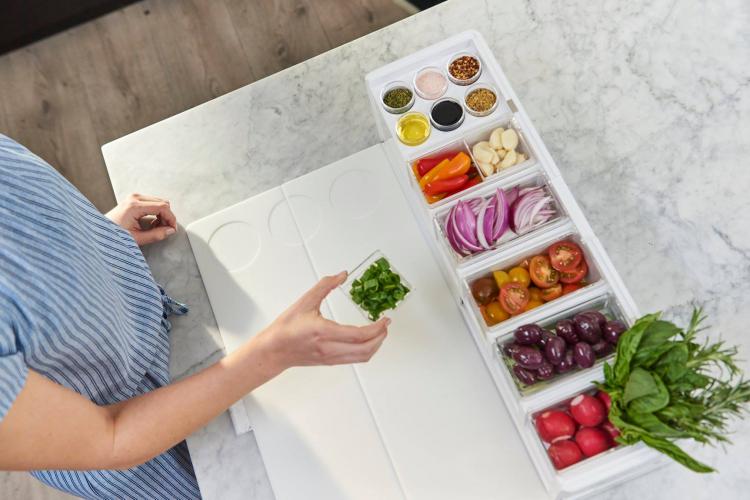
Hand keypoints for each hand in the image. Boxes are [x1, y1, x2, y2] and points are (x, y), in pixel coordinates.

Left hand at [106, 193, 177, 245]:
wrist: (100, 232)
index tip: (172, 228)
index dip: (171, 218)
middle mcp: (135, 198)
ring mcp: (134, 197)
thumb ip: (156, 235)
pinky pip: (153, 203)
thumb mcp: (137, 238)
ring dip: (162, 215)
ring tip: (156, 227)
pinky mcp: (134, 200)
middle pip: (163, 202)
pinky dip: (156, 213)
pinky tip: (152, 222)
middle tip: (164, 229)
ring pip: (159, 202)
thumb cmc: (113, 235)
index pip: (163, 207)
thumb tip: (169, 231)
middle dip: (167, 216)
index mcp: (134, 206)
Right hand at [257, 272, 389, 373]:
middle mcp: (330, 348)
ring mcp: (331, 357)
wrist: (274, 350)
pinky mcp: (331, 361)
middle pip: (366, 349)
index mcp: (324, 332)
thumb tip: (342, 275)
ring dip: (376, 345)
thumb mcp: (305, 302)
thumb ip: (325, 286)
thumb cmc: (286, 328)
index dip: (377, 328)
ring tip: (380, 332)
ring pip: (363, 357)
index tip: (385, 319)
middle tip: (386, 324)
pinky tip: (367, 340)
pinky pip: (355, 359)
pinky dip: (367, 350)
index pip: (359, 335)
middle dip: (381, 337)